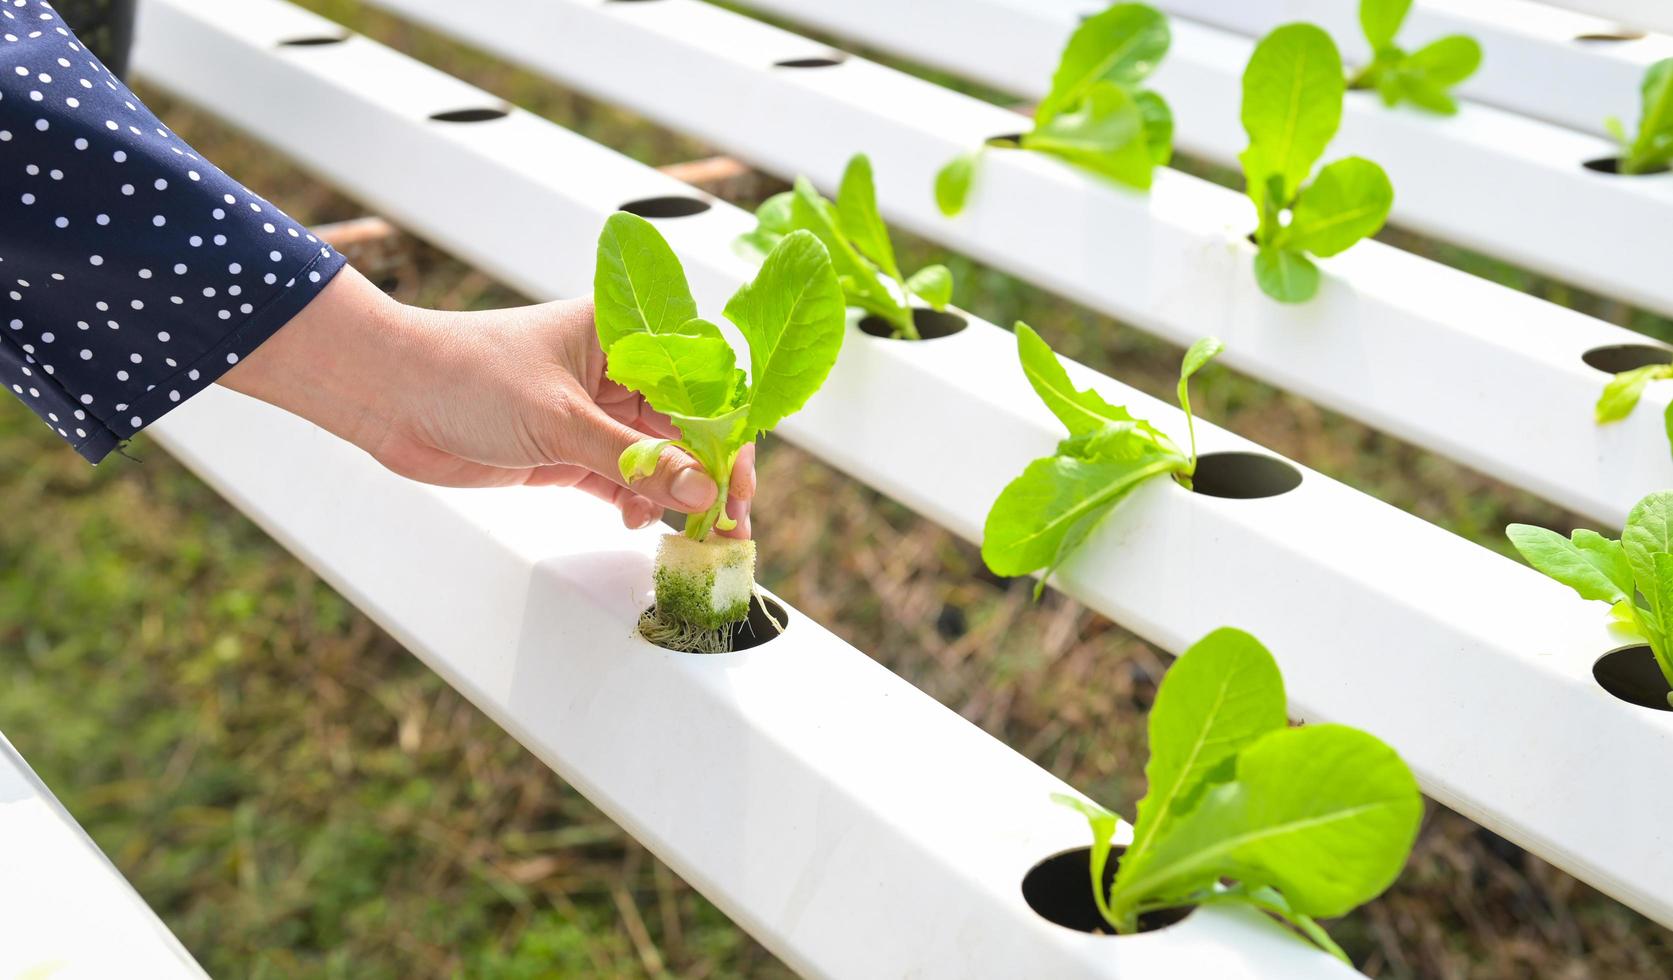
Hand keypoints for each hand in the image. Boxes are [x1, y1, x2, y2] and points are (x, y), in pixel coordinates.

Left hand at [220, 267, 753, 535]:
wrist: (388, 394)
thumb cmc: (464, 371)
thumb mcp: (560, 418)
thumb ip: (634, 460)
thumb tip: (699, 491)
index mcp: (624, 334)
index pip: (702, 381)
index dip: (730, 432)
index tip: (738, 480)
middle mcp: (617, 370)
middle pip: (688, 426)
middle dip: (708, 476)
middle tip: (726, 523)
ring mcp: (593, 411)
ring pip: (658, 458)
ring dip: (674, 496)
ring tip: (686, 533)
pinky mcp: (568, 448)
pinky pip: (623, 479)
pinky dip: (636, 502)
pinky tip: (637, 521)